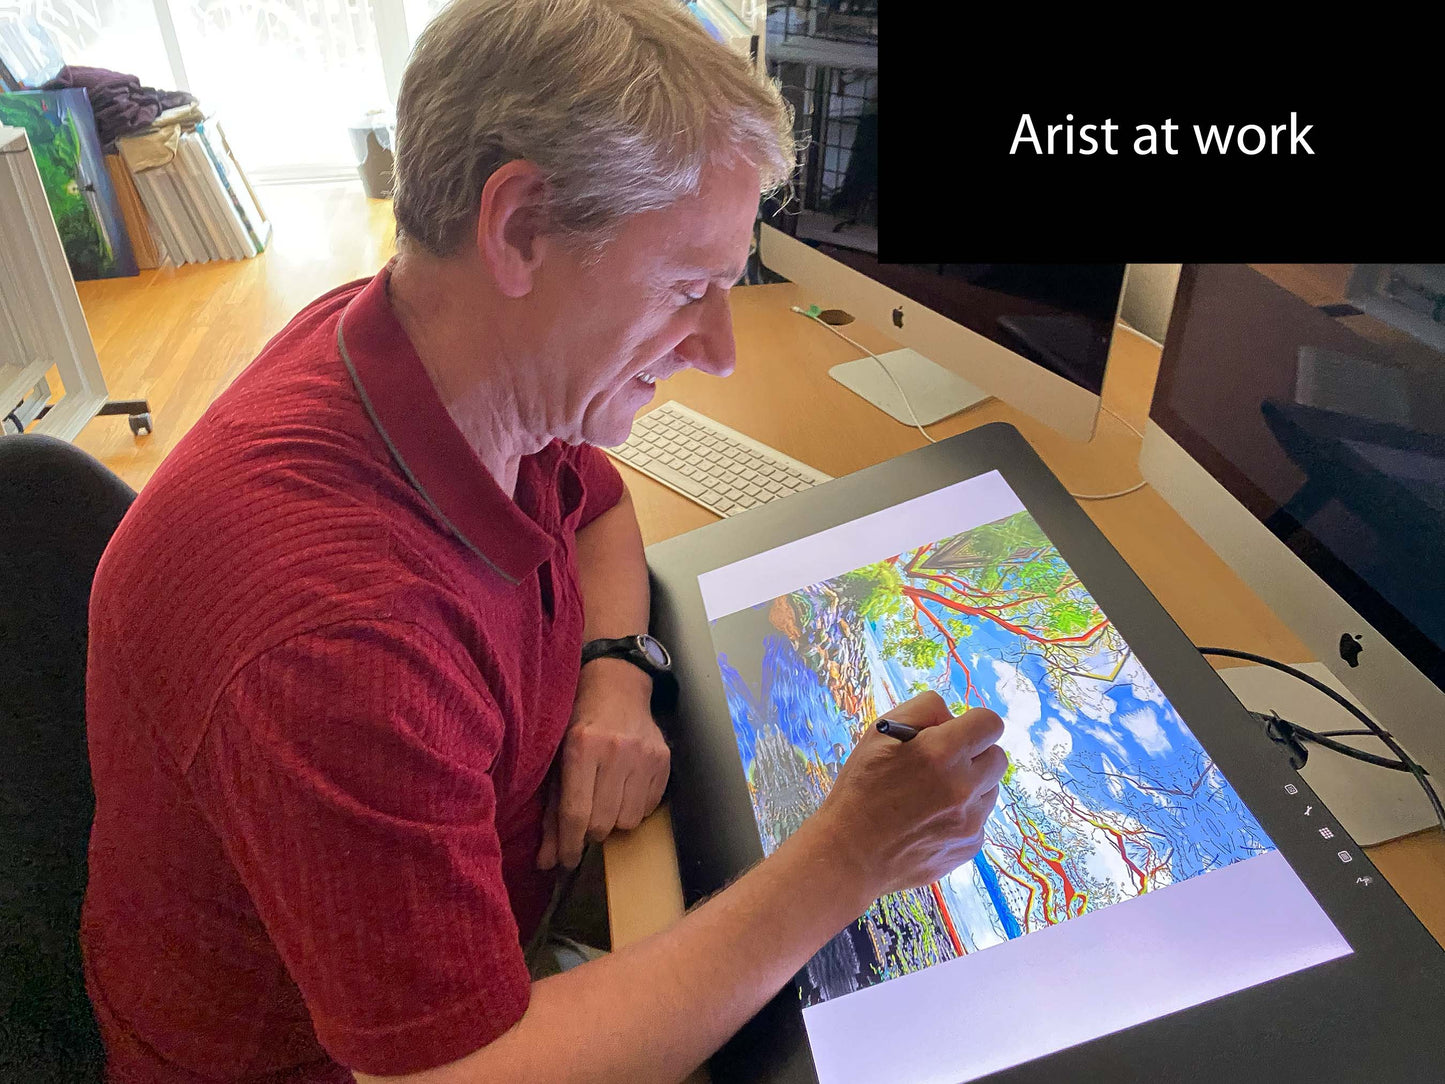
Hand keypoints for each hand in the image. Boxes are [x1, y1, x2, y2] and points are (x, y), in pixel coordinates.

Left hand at [538, 659, 671, 869]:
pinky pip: (649, 808)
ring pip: (628, 821)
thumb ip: (551, 814)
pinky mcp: (663, 759)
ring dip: (614, 821)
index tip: (566, 861)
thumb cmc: (577, 724)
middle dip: (591, 831)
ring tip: (606, 801)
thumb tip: (546, 864)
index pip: (576, 813)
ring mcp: (644, 754)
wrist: (617, 687)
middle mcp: (615, 750)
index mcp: (581, 747)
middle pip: (603, 822)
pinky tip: (624, 790)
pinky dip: (634, 808)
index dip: (569, 846)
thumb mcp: (556, 762)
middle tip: (585, 820)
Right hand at [813, 691, 1006, 898]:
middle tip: (942, 764)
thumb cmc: (860, 788)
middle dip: (975, 755)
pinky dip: (961, 815)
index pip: (990, 723)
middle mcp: (964, 787)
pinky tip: (929, 821)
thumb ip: (922, 710)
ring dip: (970, 786)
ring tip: (931, 796)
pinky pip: (979, 819)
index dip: (972, 724)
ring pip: (990, 789)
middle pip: (998, 757)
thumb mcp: (878, 733)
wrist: (850, 855)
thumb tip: (952, 717)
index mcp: (942, 753)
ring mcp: (970, 821)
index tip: (955, 734)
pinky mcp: (969, 846)